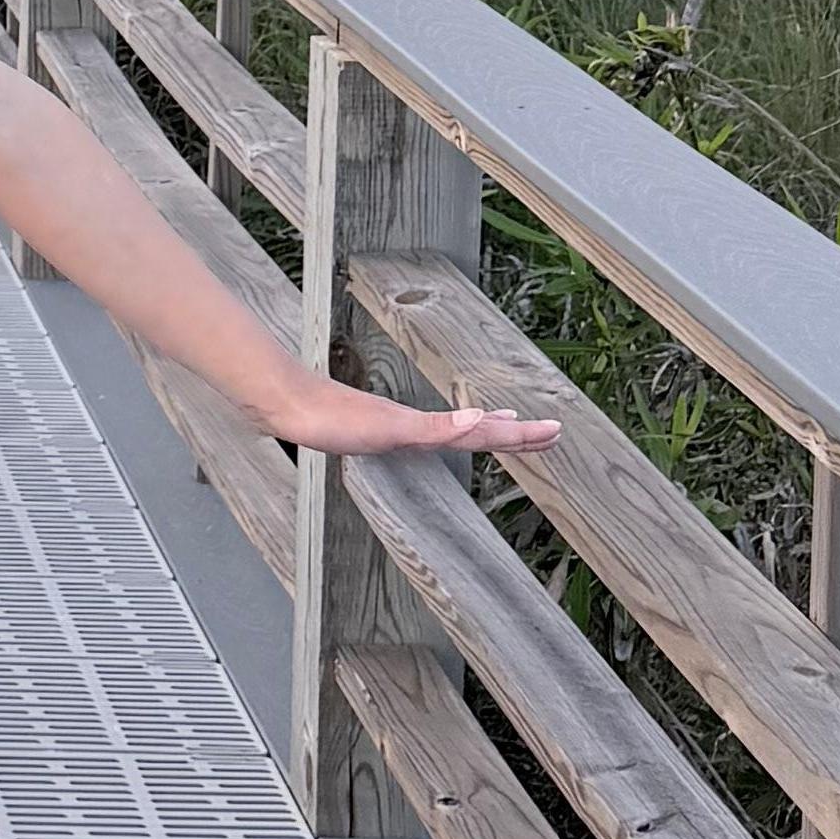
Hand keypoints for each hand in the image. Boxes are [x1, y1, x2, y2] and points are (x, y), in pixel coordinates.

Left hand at [284, 383, 559, 461]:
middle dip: (513, 433)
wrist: (286, 403)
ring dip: (485, 427)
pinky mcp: (374, 428)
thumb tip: (481, 418)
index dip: (518, 435)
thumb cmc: (330, 418)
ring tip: (508, 424)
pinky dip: (447, 430)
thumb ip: (434, 427)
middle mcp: (415, 425)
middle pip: (476, 428)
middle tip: (549, 434)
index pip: (483, 432)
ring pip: (454, 427)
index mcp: (423, 428)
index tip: (554, 432)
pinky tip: (442, 431)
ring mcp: (397, 425)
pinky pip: (426, 431)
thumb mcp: (387, 429)